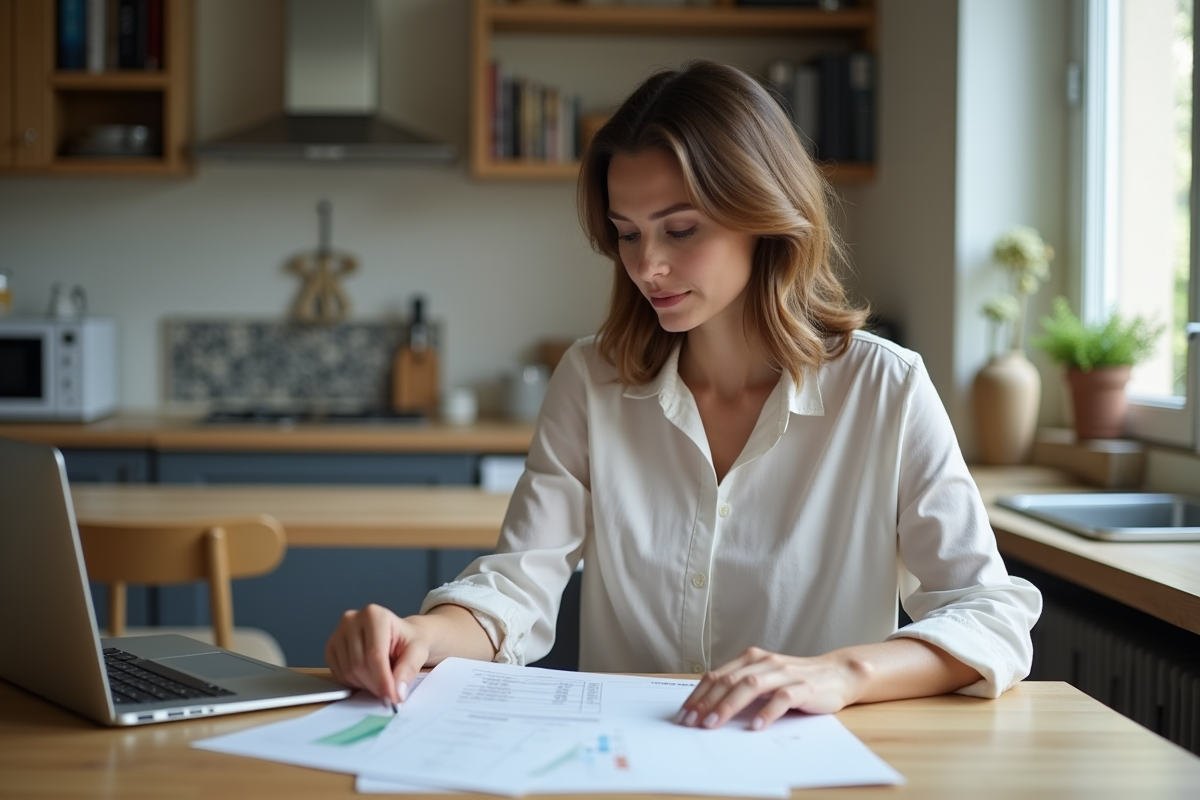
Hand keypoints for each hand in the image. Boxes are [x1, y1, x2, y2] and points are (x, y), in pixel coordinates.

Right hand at [324, 604, 431, 706]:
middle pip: (359, 665)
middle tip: (389, 692)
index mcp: (374, 615)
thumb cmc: (408, 641)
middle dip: (375, 685)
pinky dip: (354, 682)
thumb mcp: (418, 651)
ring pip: (348, 672)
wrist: (399, 635)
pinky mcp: (330, 647)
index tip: (391, 698)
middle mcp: (352, 619)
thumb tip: (397, 691)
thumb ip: (408, 670)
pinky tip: (367, 675)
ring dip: (366, 685)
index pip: (375, 655)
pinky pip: (338, 674)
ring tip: (381, 679)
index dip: (383, 680)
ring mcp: (338, 633)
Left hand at [676, 647, 871, 730]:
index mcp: (751, 658)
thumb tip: (707, 709)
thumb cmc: (794, 680)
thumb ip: (740, 687)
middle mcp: (764, 662)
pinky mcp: (802, 688)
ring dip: (728, 705)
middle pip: (729, 680)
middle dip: (707, 702)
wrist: (836, 674)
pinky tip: (756, 726)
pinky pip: (781, 699)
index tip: (684, 714)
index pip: (717, 675)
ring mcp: (783, 673)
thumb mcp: (764, 679)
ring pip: (750, 686)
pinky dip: (766, 713)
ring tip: (714, 723)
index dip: (698, 694)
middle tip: (692, 721)